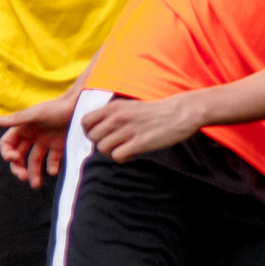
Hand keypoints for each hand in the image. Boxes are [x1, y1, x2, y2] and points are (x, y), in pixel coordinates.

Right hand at [0, 91, 79, 187]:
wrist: (81, 106)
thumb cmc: (58, 107)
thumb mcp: (38, 113)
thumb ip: (19, 118)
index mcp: (23, 128)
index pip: (8, 144)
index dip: (7, 153)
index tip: (13, 159)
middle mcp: (32, 136)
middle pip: (19, 156)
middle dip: (19, 167)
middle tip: (24, 177)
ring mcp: (45, 142)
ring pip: (35, 161)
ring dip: (34, 173)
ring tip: (36, 184)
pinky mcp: (59, 146)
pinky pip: (52, 160)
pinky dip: (52, 167)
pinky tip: (53, 171)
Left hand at [79, 93, 206, 162]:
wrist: (179, 113)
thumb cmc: (154, 112)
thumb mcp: (129, 106)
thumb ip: (112, 115)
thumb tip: (98, 130)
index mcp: (113, 107)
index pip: (85, 121)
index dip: (89, 132)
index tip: (100, 136)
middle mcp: (117, 117)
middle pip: (93, 138)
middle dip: (101, 144)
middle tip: (114, 145)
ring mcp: (127, 130)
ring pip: (102, 148)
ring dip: (111, 152)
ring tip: (123, 150)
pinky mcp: (139, 143)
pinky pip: (117, 156)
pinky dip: (122, 159)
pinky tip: (131, 155)